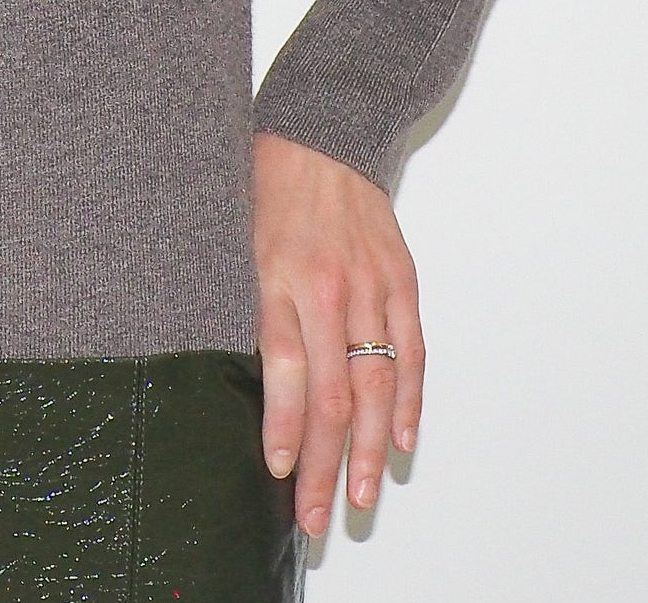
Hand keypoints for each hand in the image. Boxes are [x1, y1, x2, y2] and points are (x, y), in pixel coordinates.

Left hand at [251, 130, 424, 538]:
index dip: (282, 427)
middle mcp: (327, 287)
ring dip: (372, 450)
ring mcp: (370, 286)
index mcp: (277, 277)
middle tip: (317, 516)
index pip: (284, 370)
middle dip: (324, 463)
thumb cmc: (269, 185)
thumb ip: (250, 305)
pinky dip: (409, 400)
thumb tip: (251, 379)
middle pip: (331, 394)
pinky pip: (410, 351)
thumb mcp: (238, 239)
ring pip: (375, 383)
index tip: (277, 472)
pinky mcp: (401, 279)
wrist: (323, 131)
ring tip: (362, 497)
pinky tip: (402, 440)